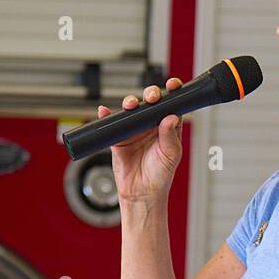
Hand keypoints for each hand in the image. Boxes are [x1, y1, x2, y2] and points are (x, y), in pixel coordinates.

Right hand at [97, 79, 183, 203]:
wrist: (141, 193)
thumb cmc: (160, 176)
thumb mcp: (171, 156)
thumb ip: (170, 137)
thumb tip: (171, 117)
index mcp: (168, 127)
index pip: (171, 104)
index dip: (173, 92)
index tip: (173, 85)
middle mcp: (151, 125)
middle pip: (150, 102)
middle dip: (151, 94)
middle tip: (151, 97)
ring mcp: (134, 130)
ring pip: (131, 109)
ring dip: (130, 102)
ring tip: (130, 105)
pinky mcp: (119, 137)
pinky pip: (111, 123)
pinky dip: (106, 115)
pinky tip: (104, 111)